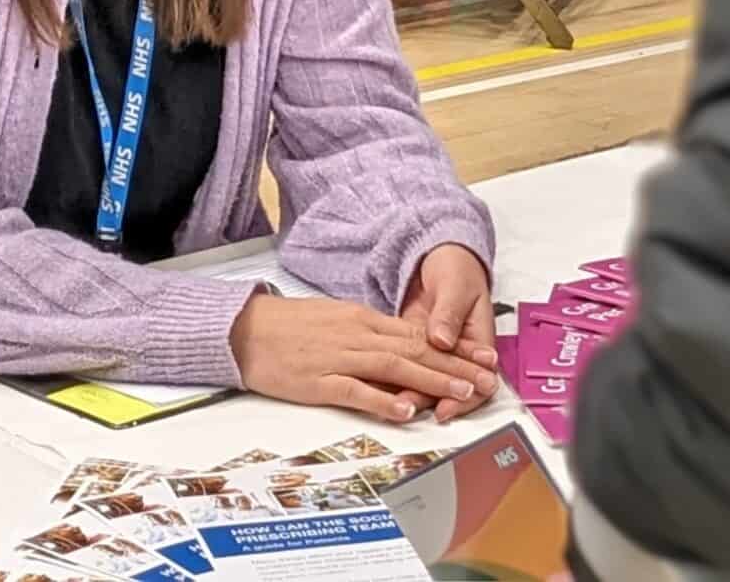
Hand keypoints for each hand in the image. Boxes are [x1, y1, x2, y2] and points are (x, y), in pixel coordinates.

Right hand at [229, 292, 497, 425]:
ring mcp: (339, 357)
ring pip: (394, 367)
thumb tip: (400, 346)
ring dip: (431, 380)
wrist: (245, 330)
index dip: (453, 348)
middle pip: (415, 350)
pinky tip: (404, 410)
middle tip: (485, 380)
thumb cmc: (289, 327)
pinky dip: (381, 400)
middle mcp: (359, 335)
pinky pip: (355, 390)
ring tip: (460, 392)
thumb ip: (369, 333)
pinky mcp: (318, 380)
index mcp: (363, 320)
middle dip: (455, 365)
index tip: (480, 359)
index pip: (418, 334)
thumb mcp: (337, 320)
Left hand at [400, 244, 498, 418]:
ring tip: (393, 405)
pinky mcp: (412, 346)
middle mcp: (458, 351)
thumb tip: (443, 341)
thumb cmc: (456, 269)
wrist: (438, 258)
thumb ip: (449, 313)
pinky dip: (395, 377)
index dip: (463, 397)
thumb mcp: (456, 286)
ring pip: (426, 380)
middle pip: (450, 385)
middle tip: (410, 409)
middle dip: (431, 400)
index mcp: (478, 338)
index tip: (445, 407)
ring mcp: (435, 351)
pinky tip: (378, 387)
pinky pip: (406, 366)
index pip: (477, 378)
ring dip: (412, 393)